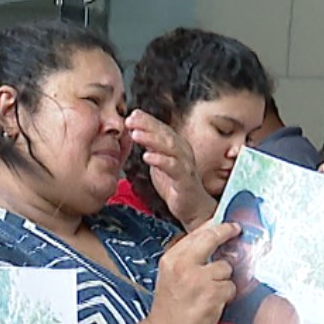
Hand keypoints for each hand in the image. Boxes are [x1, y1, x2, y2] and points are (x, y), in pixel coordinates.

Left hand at [127, 110, 215, 228]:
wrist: (192, 208)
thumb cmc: (176, 185)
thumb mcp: (160, 162)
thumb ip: (152, 148)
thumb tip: (138, 132)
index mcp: (177, 146)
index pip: (161, 129)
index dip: (147, 121)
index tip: (131, 115)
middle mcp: (183, 152)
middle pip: (165, 133)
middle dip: (147, 125)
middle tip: (130, 120)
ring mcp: (185, 165)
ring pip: (169, 147)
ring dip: (151, 139)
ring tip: (135, 134)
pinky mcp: (185, 180)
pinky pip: (173, 167)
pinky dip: (160, 160)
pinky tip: (147, 156)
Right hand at [144, 221, 239, 323]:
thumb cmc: (170, 307)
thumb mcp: (170, 274)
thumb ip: (188, 256)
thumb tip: (210, 237)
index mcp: (172, 258)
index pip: (197, 233)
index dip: (217, 226)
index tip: (229, 225)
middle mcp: (184, 265)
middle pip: (212, 238)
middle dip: (227, 232)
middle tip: (236, 231)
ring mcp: (199, 279)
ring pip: (225, 267)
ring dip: (223, 279)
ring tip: (211, 291)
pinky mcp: (212, 293)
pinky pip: (230, 286)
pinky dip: (226, 295)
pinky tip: (213, 302)